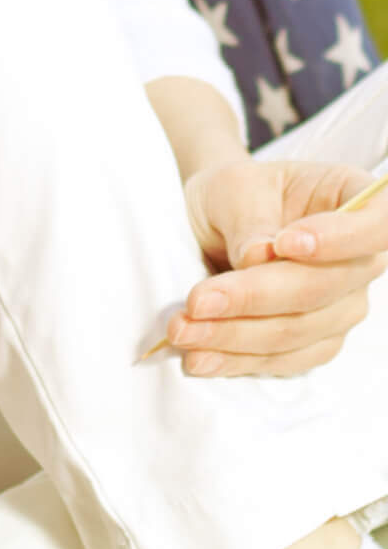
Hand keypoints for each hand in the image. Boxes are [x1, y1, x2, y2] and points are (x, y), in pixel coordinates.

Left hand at [166, 160, 387, 375]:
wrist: (212, 224)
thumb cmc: (233, 196)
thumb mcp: (233, 188)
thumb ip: (249, 219)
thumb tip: (259, 258)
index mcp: (355, 199)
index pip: (381, 224)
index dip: (342, 239)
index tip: (286, 243)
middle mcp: (360, 259)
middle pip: (325, 288)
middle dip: (254, 298)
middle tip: (196, 301)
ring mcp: (342, 304)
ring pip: (299, 332)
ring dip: (235, 336)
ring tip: (181, 330)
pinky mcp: (314, 341)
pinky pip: (284, 360)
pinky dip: (238, 361)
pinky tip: (201, 358)